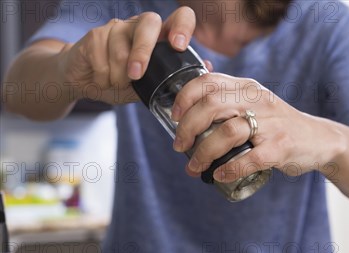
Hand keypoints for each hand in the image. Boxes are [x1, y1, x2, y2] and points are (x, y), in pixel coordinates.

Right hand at [59, 7, 195, 104]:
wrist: (88, 82)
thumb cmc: (124, 81)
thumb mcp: (152, 85)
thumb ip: (174, 77)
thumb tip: (207, 68)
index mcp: (161, 37)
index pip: (179, 17)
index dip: (182, 26)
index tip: (178, 45)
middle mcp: (141, 26)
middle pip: (149, 22)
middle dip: (142, 52)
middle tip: (136, 75)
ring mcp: (118, 27)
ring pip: (122, 48)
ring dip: (119, 76)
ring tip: (117, 83)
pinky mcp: (95, 35)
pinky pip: (101, 57)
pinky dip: (104, 77)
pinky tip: (103, 79)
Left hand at [171, 73, 344, 181]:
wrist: (320, 140)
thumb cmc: (280, 125)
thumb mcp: (257, 103)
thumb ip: (230, 100)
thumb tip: (189, 105)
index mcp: (249, 87)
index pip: (209, 81)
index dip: (185, 98)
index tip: (174, 117)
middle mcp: (259, 101)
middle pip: (212, 105)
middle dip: (187, 128)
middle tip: (179, 146)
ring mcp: (271, 124)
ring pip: (227, 133)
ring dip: (203, 153)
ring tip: (194, 167)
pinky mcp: (280, 148)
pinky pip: (249, 159)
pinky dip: (230, 169)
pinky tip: (220, 175)